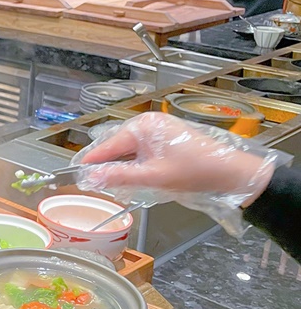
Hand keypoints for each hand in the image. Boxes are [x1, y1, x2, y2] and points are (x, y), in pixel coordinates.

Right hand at [76, 113, 271, 203]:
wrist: (231, 174)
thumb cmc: (196, 171)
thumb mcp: (153, 177)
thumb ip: (118, 177)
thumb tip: (91, 178)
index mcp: (143, 126)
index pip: (107, 145)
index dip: (91, 162)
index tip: (76, 174)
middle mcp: (148, 124)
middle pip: (116, 146)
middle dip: (106, 165)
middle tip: (93, 183)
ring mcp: (158, 131)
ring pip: (128, 151)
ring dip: (121, 167)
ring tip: (113, 184)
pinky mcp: (166, 140)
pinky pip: (141, 152)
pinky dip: (134, 165)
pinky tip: (133, 178)